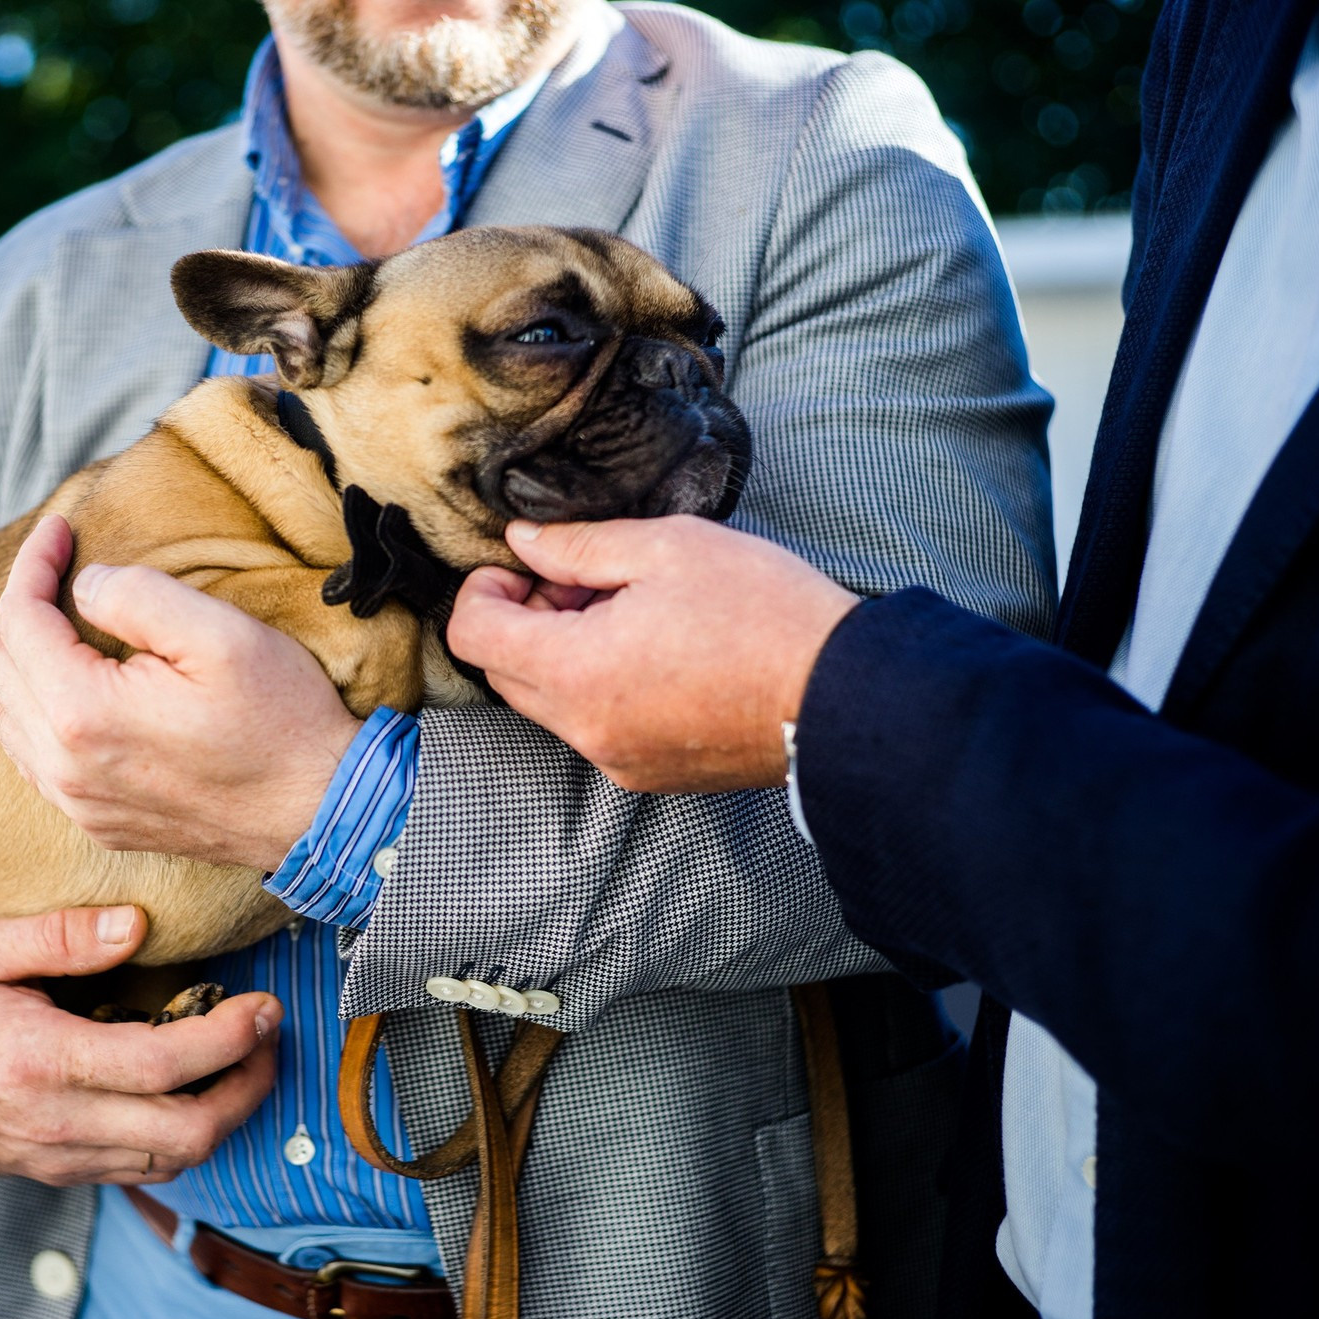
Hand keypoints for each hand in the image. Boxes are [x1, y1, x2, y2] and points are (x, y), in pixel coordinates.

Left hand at [0, 514, 361, 869]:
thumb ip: (135, 595)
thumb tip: (83, 587)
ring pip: (6, 716)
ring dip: (18, 656)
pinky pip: (32, 758)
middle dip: (21, 602)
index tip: (59, 527)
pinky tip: (59, 684)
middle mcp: (64, 768)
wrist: (323, 812)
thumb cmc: (281, 721)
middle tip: (56, 563)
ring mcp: (79, 803)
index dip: (32, 563)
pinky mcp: (99, 822)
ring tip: (50, 614)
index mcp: (82, 714)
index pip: (19, 621)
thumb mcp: (218, 633)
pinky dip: (31, 708)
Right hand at [0, 904, 280, 1184]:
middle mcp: (58, 1122)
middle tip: (268, 1036)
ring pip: (173, 1159)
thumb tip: (137, 924)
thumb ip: (58, 935)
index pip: (163, 1065)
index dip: (230, 1040)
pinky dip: (185, 1135)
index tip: (264, 1007)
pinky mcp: (60, 1171)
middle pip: (187, 1131)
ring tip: (244, 1059)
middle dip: (248, 1087)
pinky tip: (195, 1088)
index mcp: (42, 1060)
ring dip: (226, 1114)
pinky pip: (143, 1169)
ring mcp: (61, 1156)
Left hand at [446, 516, 857, 793]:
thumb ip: (579, 546)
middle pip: (503, 672)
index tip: (525, 566)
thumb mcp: (668, 549)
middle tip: (585, 580)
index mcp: (576, 671)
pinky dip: (598, 686)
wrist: (846, 697)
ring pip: (547, 702)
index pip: (472, 635)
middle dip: (525, 618)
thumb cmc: (764, 614)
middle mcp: (584, 728)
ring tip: (629, 611)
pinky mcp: (649, 773)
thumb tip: (524, 543)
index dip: (484, 588)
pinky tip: (655, 651)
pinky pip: (592, 726)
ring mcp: (616, 759)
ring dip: (561, 652)